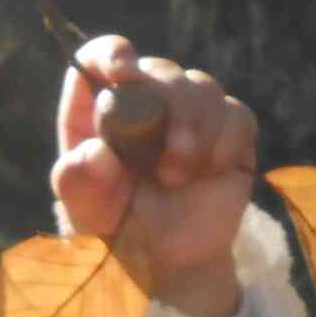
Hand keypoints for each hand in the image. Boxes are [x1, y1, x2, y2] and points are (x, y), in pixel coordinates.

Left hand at [51, 35, 256, 316]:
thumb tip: (97, 153)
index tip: (124, 74)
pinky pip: (237, 114)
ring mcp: (189, 113)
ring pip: (202, 87)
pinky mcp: (228, 129)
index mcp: (98, 111)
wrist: (171, 262)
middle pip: (160, 70)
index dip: (112, 54)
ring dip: (196, 131)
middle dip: (168, 110)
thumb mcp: (84, 212)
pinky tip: (212, 172)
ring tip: (179, 178)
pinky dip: (226, 143)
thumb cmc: (119, 229)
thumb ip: (78, 182)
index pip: (99, 57)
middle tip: (165, 166)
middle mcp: (143, 102)